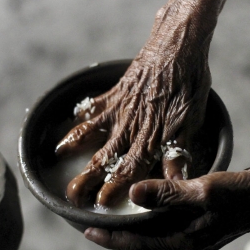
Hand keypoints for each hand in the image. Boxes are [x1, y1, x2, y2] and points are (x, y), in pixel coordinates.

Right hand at [55, 0, 220, 207]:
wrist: (179, 46)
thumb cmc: (190, 86)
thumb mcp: (191, 122)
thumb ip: (179, 154)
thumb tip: (176, 181)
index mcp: (150, 139)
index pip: (128, 171)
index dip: (113, 188)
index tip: (99, 203)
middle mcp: (130, 128)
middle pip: (104, 159)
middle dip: (86, 178)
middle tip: (71, 195)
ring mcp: (119, 109)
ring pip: (92, 133)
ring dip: (74, 145)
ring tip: (58, 155)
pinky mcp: (115, 92)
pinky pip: (93, 104)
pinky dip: (82, 112)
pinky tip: (73, 117)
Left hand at [84, 166, 249, 249]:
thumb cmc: (243, 191)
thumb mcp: (205, 189)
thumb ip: (168, 193)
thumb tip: (133, 194)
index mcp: (187, 241)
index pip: (138, 245)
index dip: (110, 239)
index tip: (86, 231)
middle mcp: (190, 245)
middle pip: (144, 249)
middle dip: (118, 241)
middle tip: (94, 230)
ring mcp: (199, 240)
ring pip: (157, 244)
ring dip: (135, 236)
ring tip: (116, 223)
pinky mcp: (205, 230)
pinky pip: (170, 235)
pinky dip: (153, 228)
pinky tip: (150, 214)